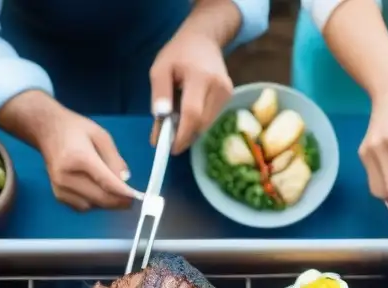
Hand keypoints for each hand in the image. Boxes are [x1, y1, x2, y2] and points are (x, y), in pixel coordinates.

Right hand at [35, 100, 137, 210]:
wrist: (46, 130)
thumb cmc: (75, 130)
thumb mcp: (101, 135)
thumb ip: (114, 159)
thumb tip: (125, 181)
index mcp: (78, 158)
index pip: (106, 182)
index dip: (123, 193)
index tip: (137, 198)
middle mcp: (66, 177)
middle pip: (100, 199)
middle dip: (118, 202)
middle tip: (131, 200)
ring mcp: (60, 188)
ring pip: (92, 206)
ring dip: (105, 202)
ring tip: (111, 189)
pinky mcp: (58, 196)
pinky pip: (83, 207)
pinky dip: (93, 202)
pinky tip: (95, 190)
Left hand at [150, 27, 232, 153]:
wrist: (204, 39)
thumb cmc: (178, 53)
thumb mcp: (160, 69)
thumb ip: (159, 95)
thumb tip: (160, 121)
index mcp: (200, 77)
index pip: (193, 113)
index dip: (181, 135)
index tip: (169, 148)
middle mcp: (219, 87)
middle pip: (202, 123)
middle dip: (184, 136)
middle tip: (168, 140)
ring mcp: (227, 92)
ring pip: (207, 123)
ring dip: (190, 129)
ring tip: (175, 122)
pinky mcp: (229, 96)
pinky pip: (211, 118)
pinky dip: (197, 122)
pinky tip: (187, 113)